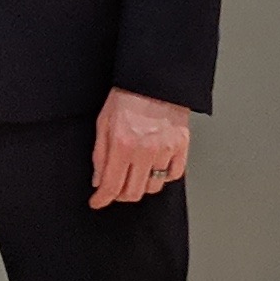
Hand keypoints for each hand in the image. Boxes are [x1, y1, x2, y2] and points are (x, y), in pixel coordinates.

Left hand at [91, 87, 191, 208]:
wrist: (155, 78)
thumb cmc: (128, 95)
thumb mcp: (104, 122)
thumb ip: (100, 154)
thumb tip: (98, 179)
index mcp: (123, 144)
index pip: (111, 185)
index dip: (102, 199)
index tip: (97, 202)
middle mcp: (145, 151)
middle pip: (133, 192)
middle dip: (120, 194)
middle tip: (115, 187)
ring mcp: (166, 150)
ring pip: (153, 187)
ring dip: (141, 185)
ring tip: (135, 173)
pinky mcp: (182, 146)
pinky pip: (174, 174)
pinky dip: (163, 175)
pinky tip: (155, 166)